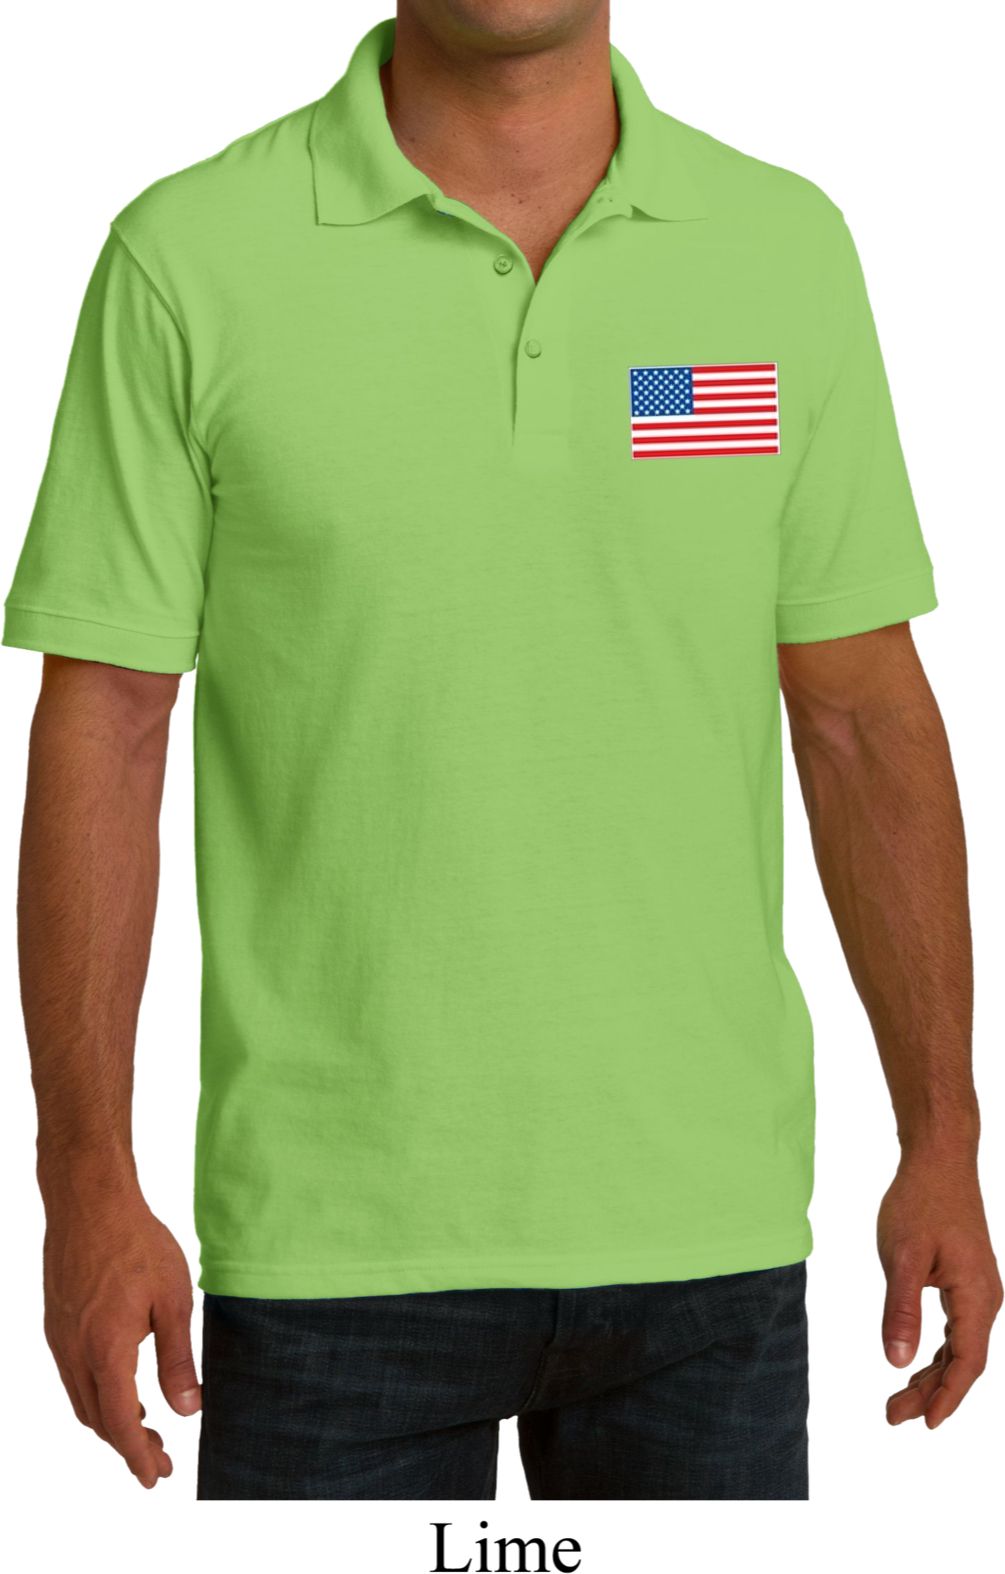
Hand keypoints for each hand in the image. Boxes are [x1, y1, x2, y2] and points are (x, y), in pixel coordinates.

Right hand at [42, 1182, 199, 1486]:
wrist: (89, 1201)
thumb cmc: (135, 1242)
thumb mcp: (172, 1300)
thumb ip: (178, 1359)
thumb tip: (188, 1409)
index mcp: (106, 1350)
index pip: (119, 1423)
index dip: (137, 1455)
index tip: (154, 1476)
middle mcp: (75, 1351)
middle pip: (97, 1420)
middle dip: (127, 1446)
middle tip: (159, 1459)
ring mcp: (60, 1338)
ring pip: (82, 1399)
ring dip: (111, 1421)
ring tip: (145, 1428)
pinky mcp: (57, 1323)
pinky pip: (74, 1375)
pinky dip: (97, 1394)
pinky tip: (122, 1386)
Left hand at [879, 1151, 1001, 1427]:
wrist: (939, 1160)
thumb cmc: (921, 1201)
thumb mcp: (903, 1255)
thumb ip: (901, 1309)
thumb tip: (896, 1361)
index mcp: (976, 1296)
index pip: (967, 1362)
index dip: (947, 1397)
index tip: (925, 1424)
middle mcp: (985, 1298)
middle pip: (963, 1361)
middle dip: (931, 1393)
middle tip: (892, 1415)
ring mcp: (978, 1290)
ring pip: (958, 1347)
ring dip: (931, 1375)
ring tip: (898, 1399)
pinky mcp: (966, 1281)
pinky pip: (955, 1329)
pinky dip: (935, 1351)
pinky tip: (915, 1363)